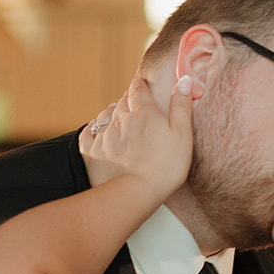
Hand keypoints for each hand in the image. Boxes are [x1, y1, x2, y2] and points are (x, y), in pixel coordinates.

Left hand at [79, 75, 197, 200]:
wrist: (134, 193)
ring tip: (116, 112)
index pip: (138, 90)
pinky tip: (94, 129)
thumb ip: (182, 105)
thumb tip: (185, 80)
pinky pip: (88, 134)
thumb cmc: (165, 166)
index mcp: (143, 112)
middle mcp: (120, 119)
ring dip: (111, 112)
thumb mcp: (183, 134)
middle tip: (133, 101)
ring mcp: (104, 136)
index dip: (140, 85)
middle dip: (128, 99)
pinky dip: (92, 129)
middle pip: (122, 102)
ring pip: (105, 115)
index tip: (141, 84)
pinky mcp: (92, 152)